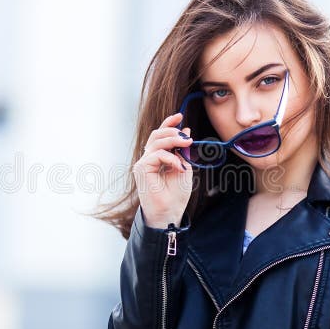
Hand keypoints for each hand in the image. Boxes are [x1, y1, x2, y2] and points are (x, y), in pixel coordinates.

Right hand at [132, 112, 193, 227]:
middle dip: (172, 131)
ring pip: (156, 142)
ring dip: (174, 141)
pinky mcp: (142, 168)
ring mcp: (143, 163)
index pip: (160, 135)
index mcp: (158, 158)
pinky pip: (156, 154)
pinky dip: (171, 158)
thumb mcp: (184, 167)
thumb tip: (185, 130)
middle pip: (156, 135)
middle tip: (187, 137)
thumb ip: (183, 150)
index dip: (168, 124)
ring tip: (187, 144)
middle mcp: (148, 159)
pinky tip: (180, 167)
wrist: (170, 212)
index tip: (179, 116)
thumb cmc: (176, 194)